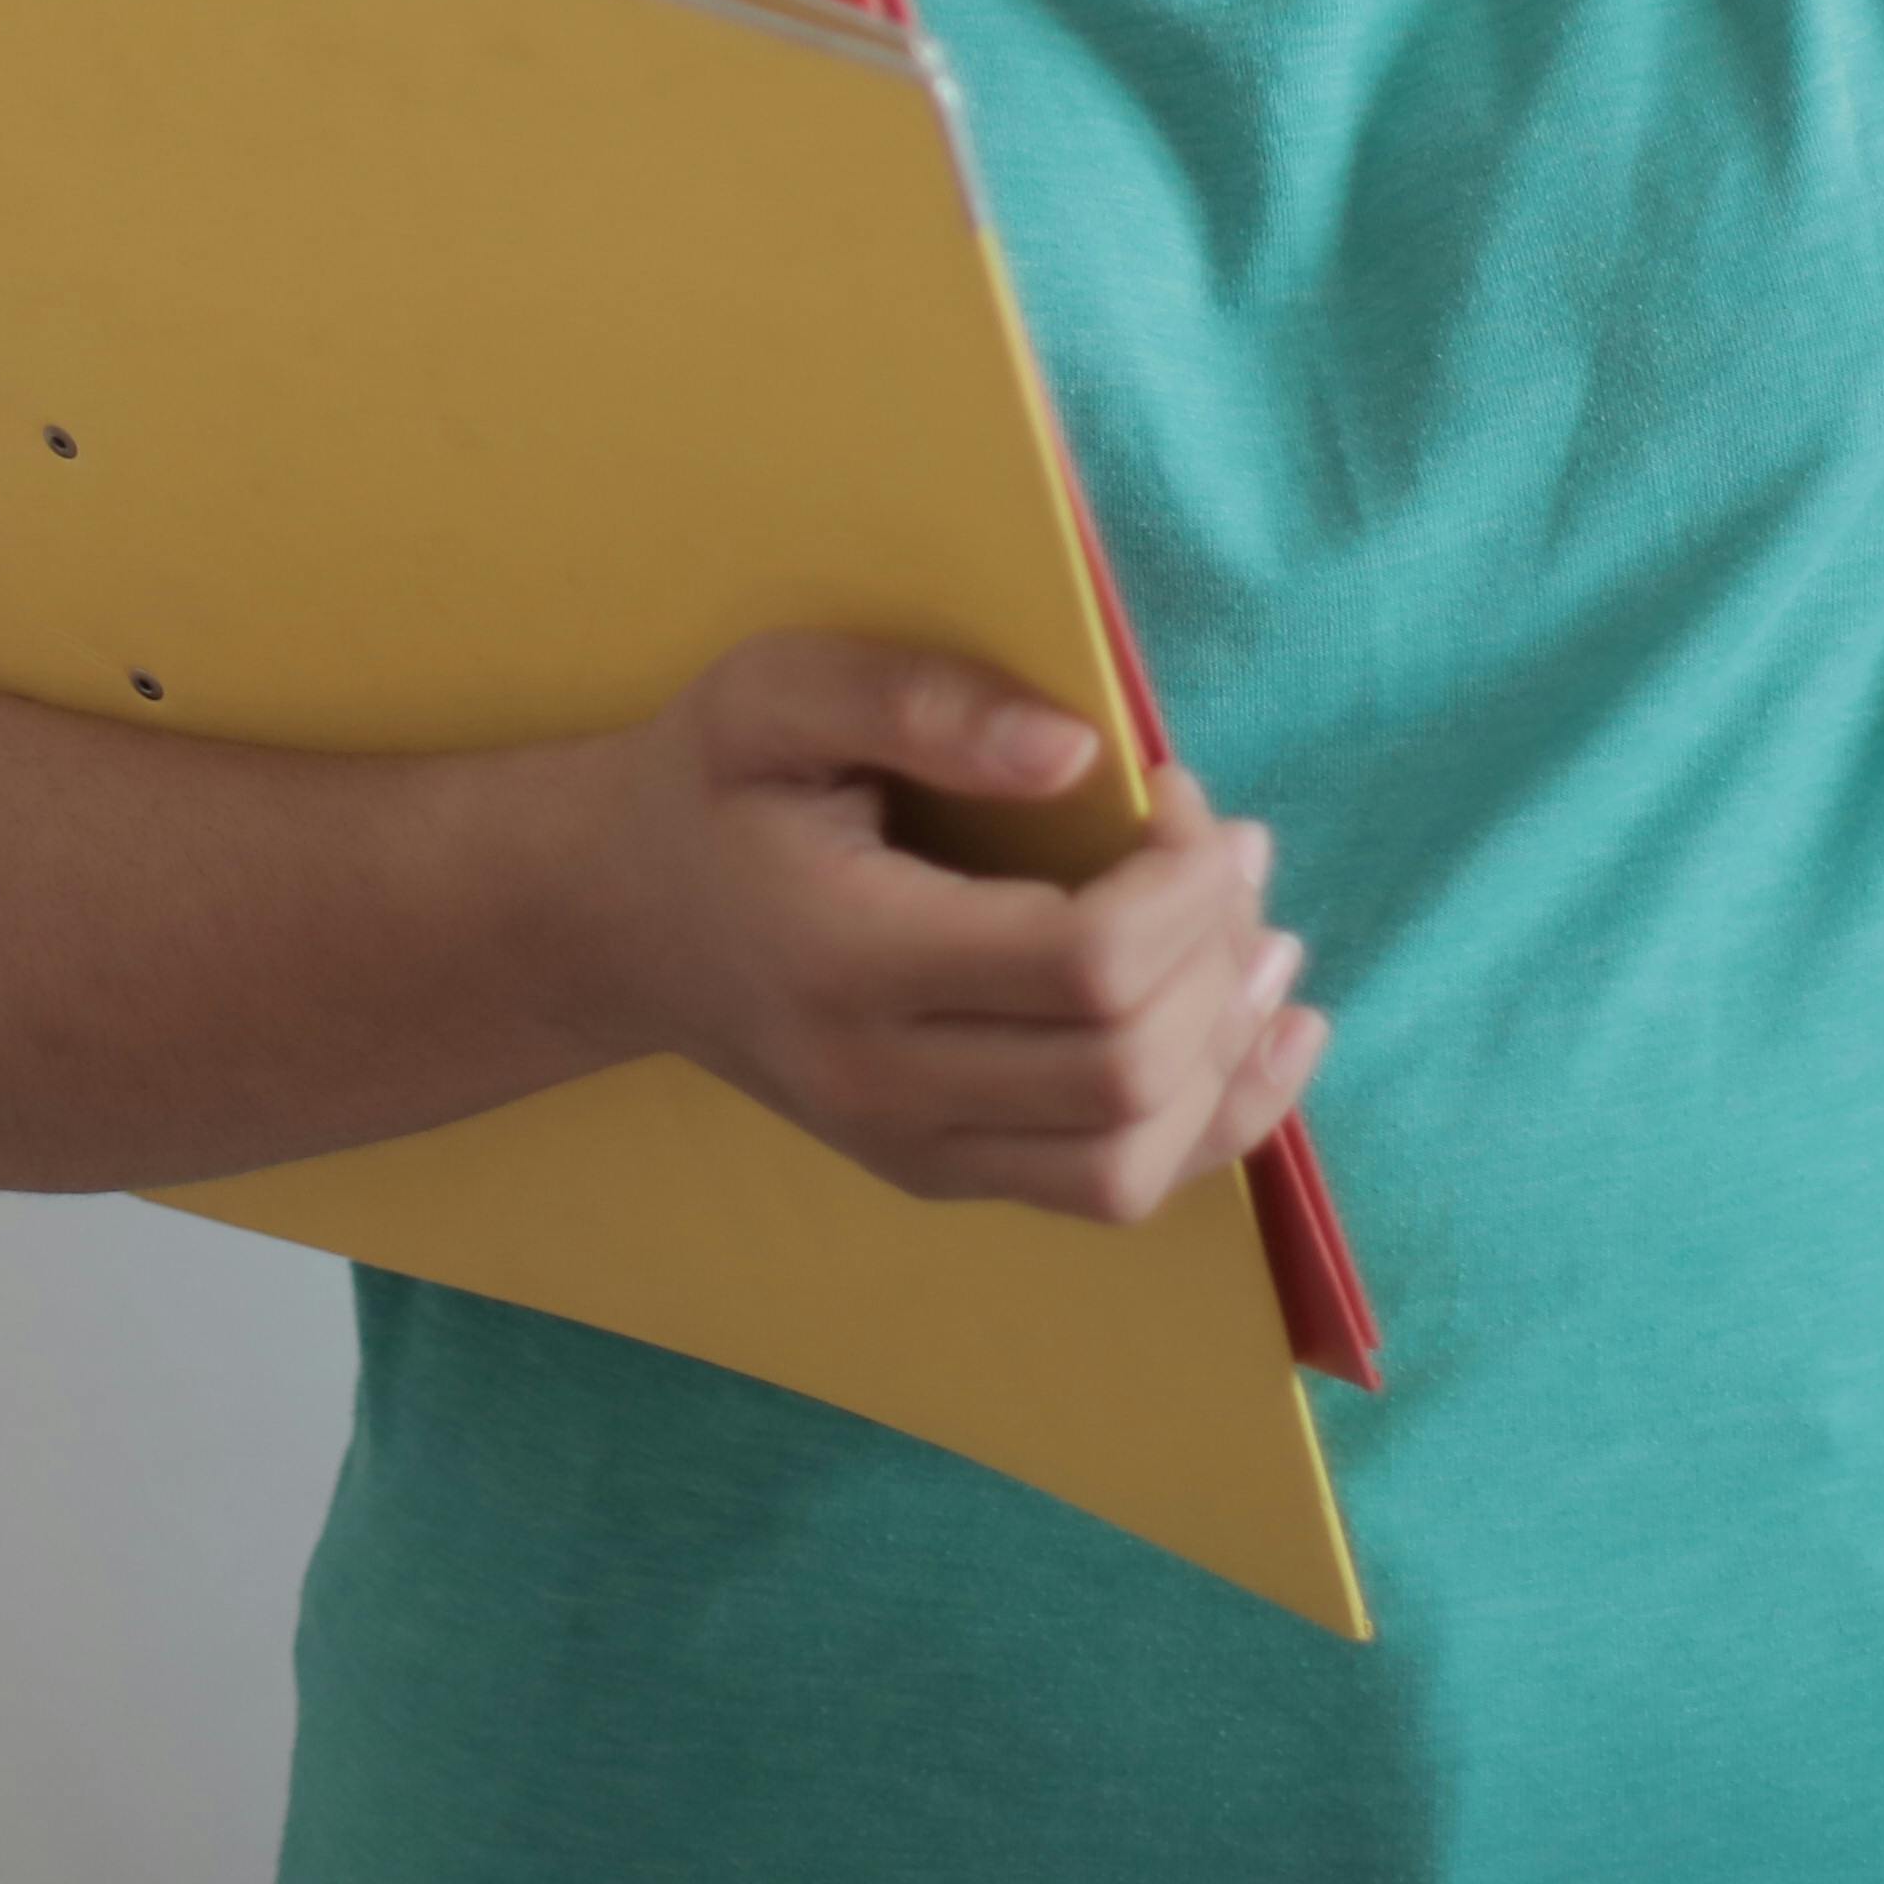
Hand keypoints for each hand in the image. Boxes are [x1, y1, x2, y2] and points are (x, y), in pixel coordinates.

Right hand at [564, 632, 1323, 1225]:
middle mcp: (878, 1082)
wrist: (617, 922)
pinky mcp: (937, 1174)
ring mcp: (908, 1148)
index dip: (1179, 885)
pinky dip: (1214, 1124)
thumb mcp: (778, 693)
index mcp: (845, 957)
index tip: (1181, 795)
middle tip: (1234, 849)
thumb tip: (1084, 756)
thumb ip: (919, 700)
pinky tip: (1266, 1039)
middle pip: (1124, 1068)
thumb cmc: (710, 787)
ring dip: (1231, 1052)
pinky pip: (1108, 1190)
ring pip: (1130, 1158)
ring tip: (1262, 940)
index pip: (1082, 967)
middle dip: (1219, 953)